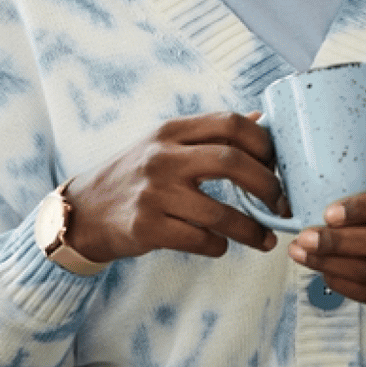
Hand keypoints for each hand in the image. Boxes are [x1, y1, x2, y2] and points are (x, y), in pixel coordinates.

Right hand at [62, 112, 282, 262]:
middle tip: (282, 204)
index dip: (263, 142)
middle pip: (232, 162)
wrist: (84, 211)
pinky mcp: (146, 227)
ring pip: (220, 212)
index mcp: (172, 131)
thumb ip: (210, 134)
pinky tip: (221, 245)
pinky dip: (218, 246)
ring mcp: (153, 193)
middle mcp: (162, 157)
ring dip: (251, 229)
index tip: (278, 163)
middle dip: (268, 185)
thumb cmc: (135, 176)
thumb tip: (260, 121)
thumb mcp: (165, 143)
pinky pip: (198, 240)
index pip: (230, 123)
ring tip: (265, 239)